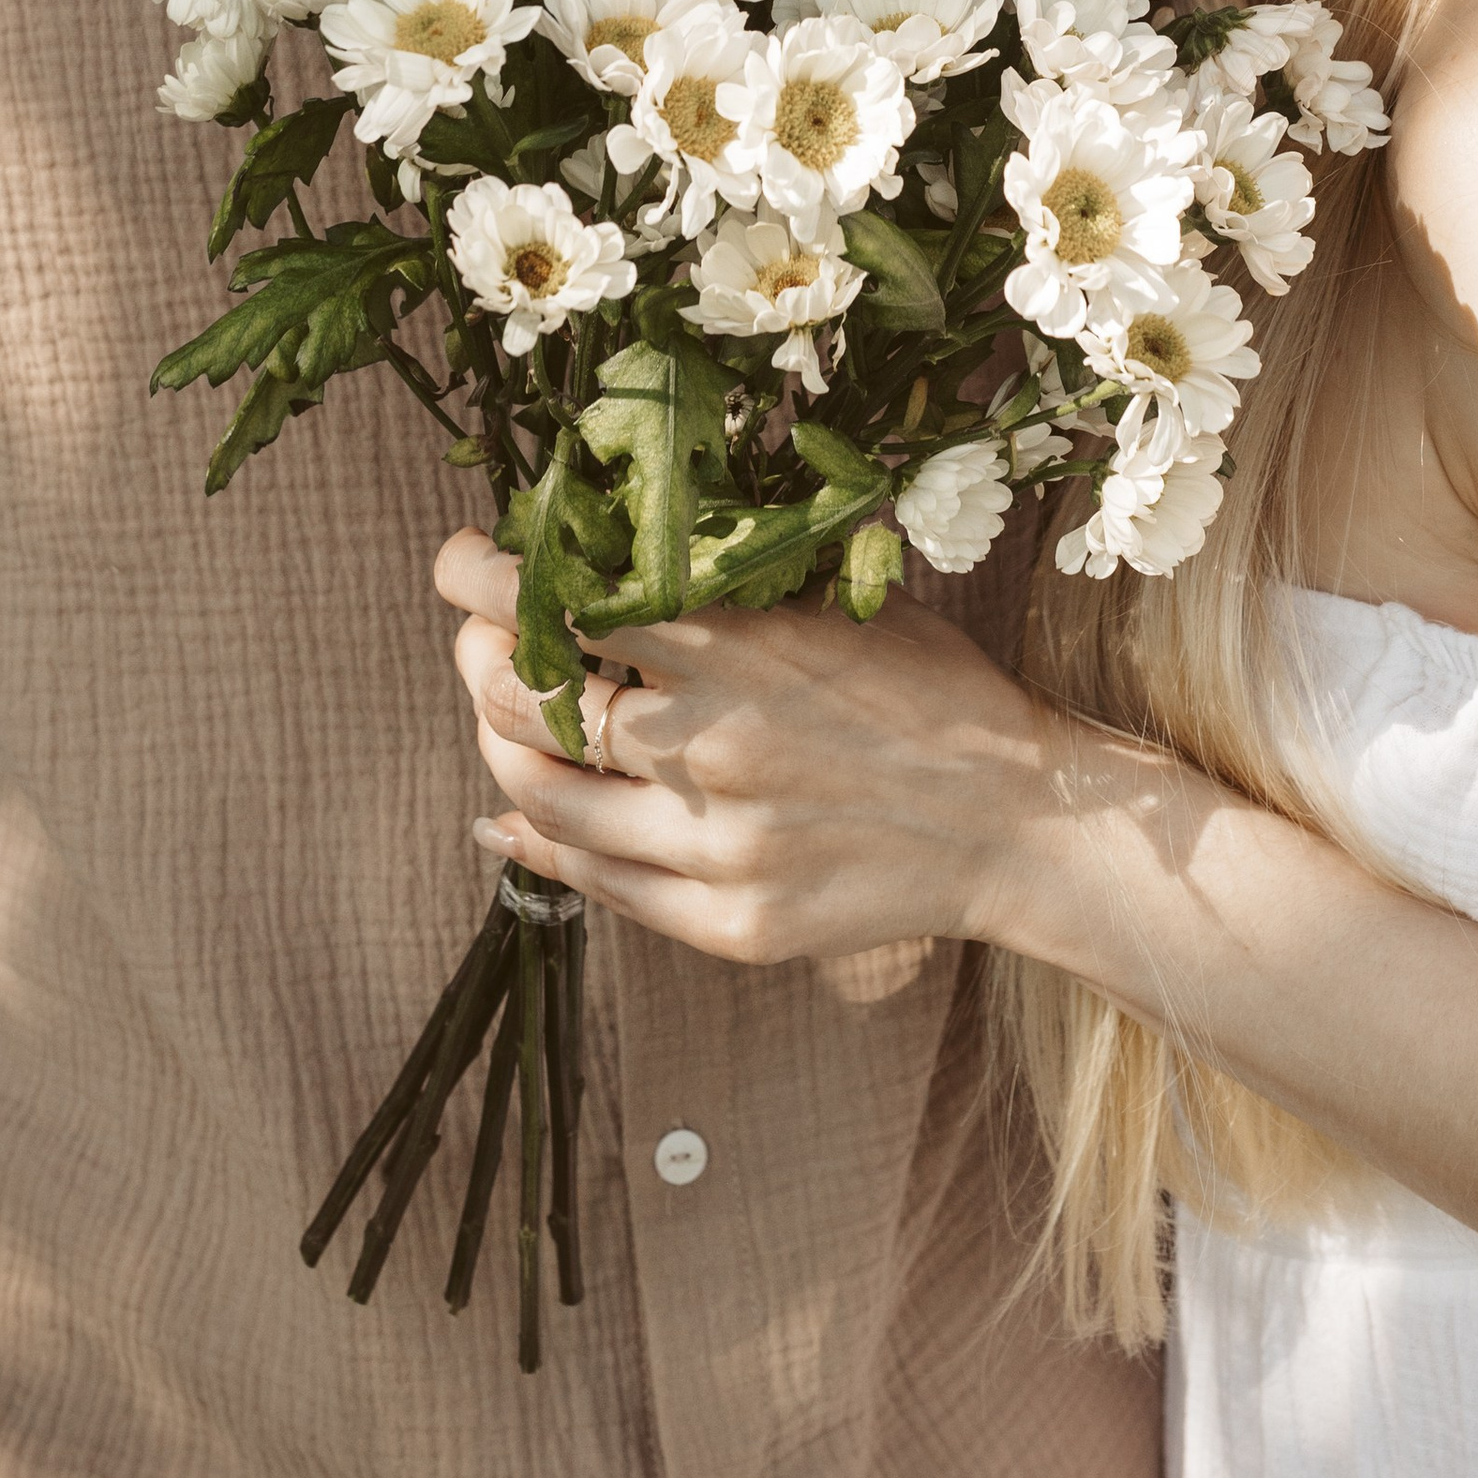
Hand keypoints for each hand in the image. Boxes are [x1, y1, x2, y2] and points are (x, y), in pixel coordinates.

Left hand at [433, 530, 1059, 964]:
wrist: (1020, 822)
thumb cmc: (932, 692)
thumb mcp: (836, 603)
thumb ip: (729, 585)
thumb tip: (610, 554)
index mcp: (741, 650)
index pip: (559, 605)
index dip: (482, 580)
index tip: (457, 560)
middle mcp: (712, 749)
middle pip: (527, 703)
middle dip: (478, 656)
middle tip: (477, 633)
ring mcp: (715, 849)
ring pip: (544, 799)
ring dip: (498, 745)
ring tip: (500, 713)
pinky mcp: (726, 923)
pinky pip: (593, 884)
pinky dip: (532, 839)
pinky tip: (511, 809)